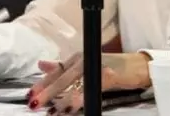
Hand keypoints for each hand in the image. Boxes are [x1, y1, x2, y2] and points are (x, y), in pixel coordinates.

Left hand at [28, 52, 151, 113]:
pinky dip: (79, 99)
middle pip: (61, 77)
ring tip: (52, 111)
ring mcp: (94, 66)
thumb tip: (41, 65)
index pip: (55, 71)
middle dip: (46, 92)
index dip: (42, 83)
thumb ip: (63, 66)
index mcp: (76, 59)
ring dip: (61, 99)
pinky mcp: (107, 75)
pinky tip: (71, 108)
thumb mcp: (85, 65)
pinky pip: (89, 88)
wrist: (139, 65)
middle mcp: (83, 59)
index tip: (30, 94)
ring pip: (73, 84)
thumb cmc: (113, 67)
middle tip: (34, 103)